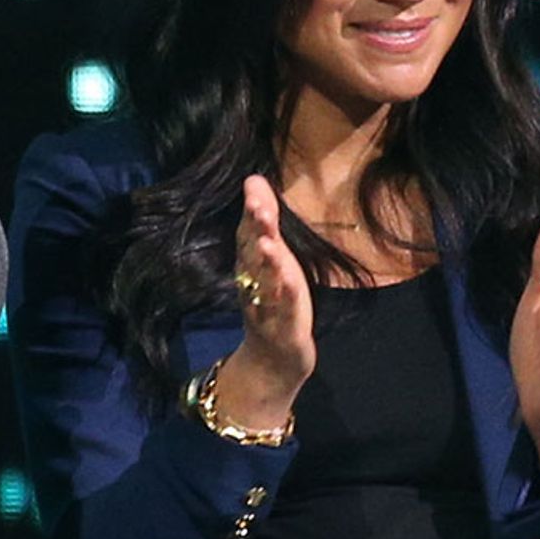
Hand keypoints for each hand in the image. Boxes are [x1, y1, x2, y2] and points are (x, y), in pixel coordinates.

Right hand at [212, 175, 315, 429]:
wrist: (271, 360)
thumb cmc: (273, 302)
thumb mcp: (269, 258)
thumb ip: (262, 220)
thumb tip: (253, 178)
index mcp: (253, 265)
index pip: (248, 234)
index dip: (251, 210)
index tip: (253, 185)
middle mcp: (256, 282)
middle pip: (253, 254)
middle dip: (256, 230)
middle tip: (257, 205)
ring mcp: (269, 305)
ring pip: (266, 282)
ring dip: (266, 263)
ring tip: (268, 241)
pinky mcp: (285, 328)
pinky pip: (284, 312)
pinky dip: (286, 297)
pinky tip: (290, 283)